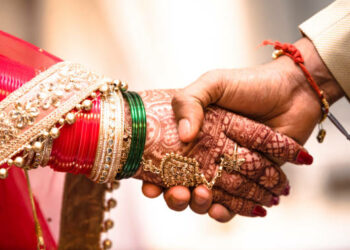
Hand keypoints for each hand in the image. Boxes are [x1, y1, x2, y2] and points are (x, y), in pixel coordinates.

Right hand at [144, 38, 344, 221]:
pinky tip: (222, 210)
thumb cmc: (250, 84)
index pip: (166, 161)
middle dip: (175, 196)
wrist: (292, 91)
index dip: (153, 177)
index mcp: (193, 136)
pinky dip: (226, 212)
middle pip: (182, 185)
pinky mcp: (250, 181)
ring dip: (199, 205)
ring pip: (205, 198)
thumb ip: (190, 101)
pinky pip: (233, 204)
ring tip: (202, 197)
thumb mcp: (213, 84)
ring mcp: (227, 169)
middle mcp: (206, 155)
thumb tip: (184, 136)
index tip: (148, 185)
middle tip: (178, 192)